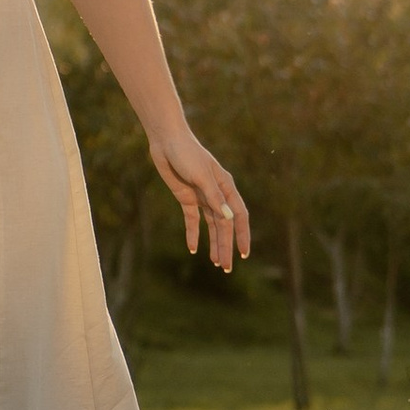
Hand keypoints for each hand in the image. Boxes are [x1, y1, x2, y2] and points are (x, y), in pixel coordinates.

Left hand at [151, 121, 249, 270]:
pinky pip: (192, 221)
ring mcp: (201, 197)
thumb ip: (214, 197)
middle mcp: (216, 194)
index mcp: (226, 187)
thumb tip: (228, 219)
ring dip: (213, 244)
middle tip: (225, 268)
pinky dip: (193, 234)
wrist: (166, 141)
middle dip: (226, 246)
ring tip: (215, 263)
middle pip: (224, 226)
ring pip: (211, 226)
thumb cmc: (187, 153)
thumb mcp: (201, 175)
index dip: (241, 236)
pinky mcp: (186, 198)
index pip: (238, 217)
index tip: (243, 254)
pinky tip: (193, 249)